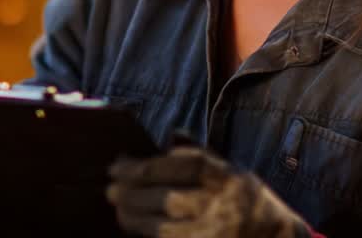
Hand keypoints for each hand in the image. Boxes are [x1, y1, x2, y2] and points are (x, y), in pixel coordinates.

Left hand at [106, 146, 318, 237]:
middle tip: (110, 189)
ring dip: (134, 219)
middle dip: (132, 194)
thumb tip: (172, 134)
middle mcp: (225, 209)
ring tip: (119, 210)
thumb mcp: (236, 173)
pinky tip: (136, 230)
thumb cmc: (252, 204)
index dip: (149, 164)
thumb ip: (205, 157)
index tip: (121, 164)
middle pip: (168, 199)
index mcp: (232, 180)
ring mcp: (216, 236)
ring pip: (163, 229)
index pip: (186, 165)